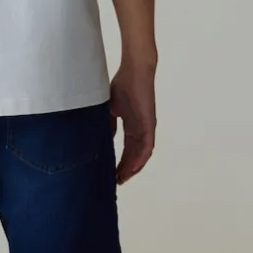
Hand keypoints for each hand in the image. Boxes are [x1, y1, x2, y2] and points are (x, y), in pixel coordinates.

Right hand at [110, 62, 155, 183]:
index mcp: (132, 125)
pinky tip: (132, 169)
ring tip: (122, 179)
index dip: (120, 162)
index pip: (127, 149)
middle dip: (125, 169)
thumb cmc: (122, 84)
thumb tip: (103, 139)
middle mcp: (141, 129)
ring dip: (133, 168)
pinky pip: (147, 146)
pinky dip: (140, 159)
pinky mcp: (149, 124)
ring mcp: (146, 127)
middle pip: (134, 155)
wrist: (134, 71)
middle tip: (115, 182)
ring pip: (141, 154)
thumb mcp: (110, 108)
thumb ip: (108, 124)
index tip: (112, 173)